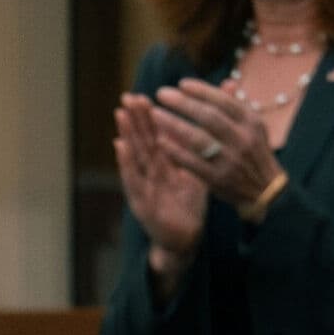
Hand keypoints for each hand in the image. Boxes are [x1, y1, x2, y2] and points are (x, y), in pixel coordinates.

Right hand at [115, 94, 212, 283]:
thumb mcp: (198, 172)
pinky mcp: (142, 204)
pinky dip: (126, 163)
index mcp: (163, 166)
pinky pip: (133, 180)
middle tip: (128, 96)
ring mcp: (144, 187)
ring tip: (121, 113)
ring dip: (127, 134)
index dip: (148, 117)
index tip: (143, 95)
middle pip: (143, 142)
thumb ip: (203, 149)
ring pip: (135, 156)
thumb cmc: (188, 205)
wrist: (185, 239)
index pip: (155, 137)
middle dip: (135, 118)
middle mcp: (150, 173)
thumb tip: (213, 126)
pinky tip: (120, 147)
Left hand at [156, 80, 285, 208]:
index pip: (224, 101)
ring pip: (197, 139)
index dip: (202, 91)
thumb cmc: (254, 153)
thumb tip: (227, 81)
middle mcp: (242, 139)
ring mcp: (230, 160)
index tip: (181, 83)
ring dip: (173, 124)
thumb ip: (238, 106)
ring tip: (154, 114)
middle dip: (183, 103)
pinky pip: (191, 162)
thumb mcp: (254, 127)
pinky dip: (175, 150)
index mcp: (251, 122)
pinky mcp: (218, 178)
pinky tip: (160, 140)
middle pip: (208, 117)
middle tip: (161, 93)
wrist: (265, 190)